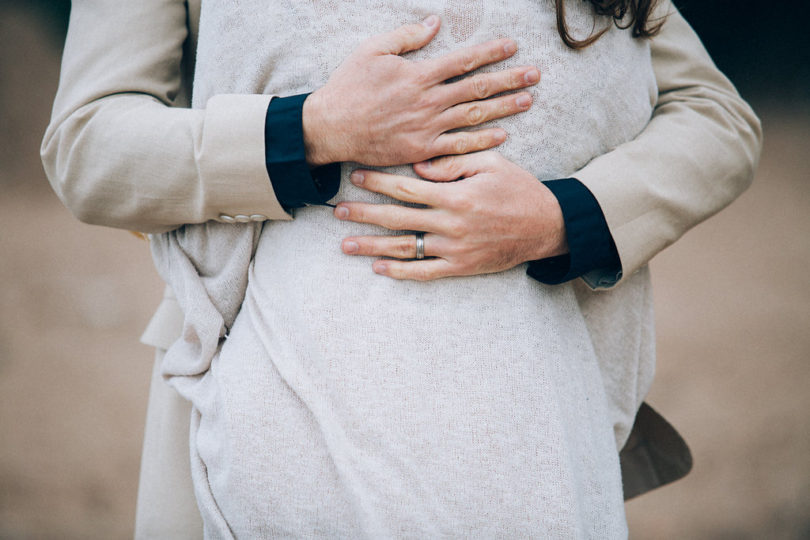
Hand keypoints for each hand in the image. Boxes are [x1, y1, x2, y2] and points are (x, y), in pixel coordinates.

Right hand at [303, 15, 539, 166]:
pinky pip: (458, 146)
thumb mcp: (372, 50)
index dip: (490, 52)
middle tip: (535, 74)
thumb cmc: (349, 87)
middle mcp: (428, 101)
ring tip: (527, 100)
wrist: (331, 128)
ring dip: (503, 108)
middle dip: (508, 79)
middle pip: (477, 88)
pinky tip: (502, 135)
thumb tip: (434, 22)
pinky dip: (481, 141)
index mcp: (418, 75)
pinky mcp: (421, 150)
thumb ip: (407, 36)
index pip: (463, 60)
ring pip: (473, 116)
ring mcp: (427, 128)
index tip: (512, 47)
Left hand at [333, 152, 567, 280]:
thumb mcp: (490, 163)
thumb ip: (453, 162)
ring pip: (404, 248)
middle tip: (338, 212)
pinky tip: (379, 269)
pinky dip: (401, 272)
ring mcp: (454, 249)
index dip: (378, 182)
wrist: (546, 226)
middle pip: (397, 218)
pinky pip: (425, 272)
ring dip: (372, 247)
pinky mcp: (461, 267)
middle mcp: (450, 225)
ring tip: (346, 245)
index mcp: (455, 196)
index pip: (406, 188)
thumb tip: (418, 167)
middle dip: (365, 214)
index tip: (355, 177)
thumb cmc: (518, 189)